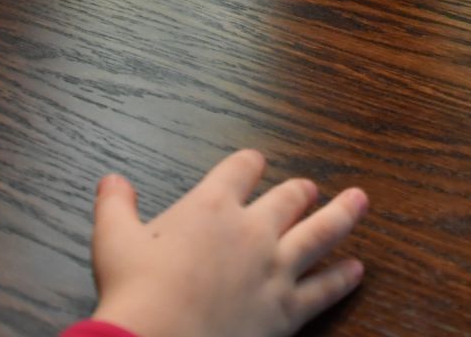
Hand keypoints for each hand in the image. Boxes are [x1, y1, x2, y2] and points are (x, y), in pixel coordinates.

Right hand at [89, 150, 367, 336]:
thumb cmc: (135, 292)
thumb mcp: (113, 241)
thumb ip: (115, 206)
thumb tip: (112, 181)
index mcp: (211, 207)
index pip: (239, 171)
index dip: (248, 163)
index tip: (255, 161)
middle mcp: (251, 230)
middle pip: (288, 199)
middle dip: (300, 191)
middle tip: (310, 188)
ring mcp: (275, 269)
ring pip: (320, 234)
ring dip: (342, 216)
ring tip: (358, 202)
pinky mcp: (287, 310)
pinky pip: (323, 289)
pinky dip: (342, 278)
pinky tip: (357, 271)